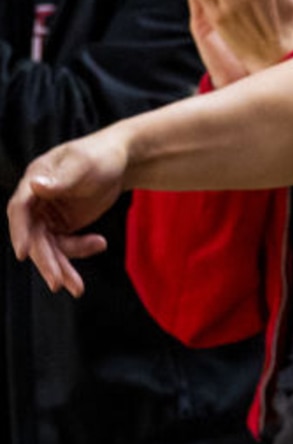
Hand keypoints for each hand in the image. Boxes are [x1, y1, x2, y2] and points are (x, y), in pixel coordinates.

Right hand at [7, 132, 129, 296]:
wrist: (122, 160)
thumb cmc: (101, 155)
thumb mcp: (83, 165)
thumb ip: (61, 179)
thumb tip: (35, 186)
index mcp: (35, 179)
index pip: (19, 209)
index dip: (18, 232)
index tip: (23, 254)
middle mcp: (36, 200)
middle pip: (34, 236)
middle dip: (47, 260)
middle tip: (59, 283)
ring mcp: (47, 215)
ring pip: (48, 246)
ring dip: (62, 265)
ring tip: (78, 287)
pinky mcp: (61, 225)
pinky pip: (63, 245)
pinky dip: (79, 251)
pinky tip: (100, 244)